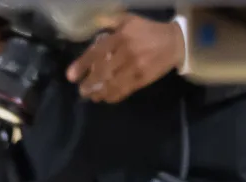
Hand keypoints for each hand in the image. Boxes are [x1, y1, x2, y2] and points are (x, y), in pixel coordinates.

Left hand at [68, 15, 185, 103]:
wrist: (174, 42)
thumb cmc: (148, 30)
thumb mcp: (130, 20)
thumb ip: (110, 21)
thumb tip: (93, 22)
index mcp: (121, 35)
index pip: (97, 52)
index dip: (82, 65)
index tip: (71, 76)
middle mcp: (126, 51)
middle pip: (102, 72)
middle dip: (89, 84)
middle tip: (82, 90)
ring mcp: (135, 66)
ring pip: (111, 84)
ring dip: (98, 93)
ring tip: (92, 96)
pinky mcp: (142, 78)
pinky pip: (123, 91)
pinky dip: (112, 96)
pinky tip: (105, 98)